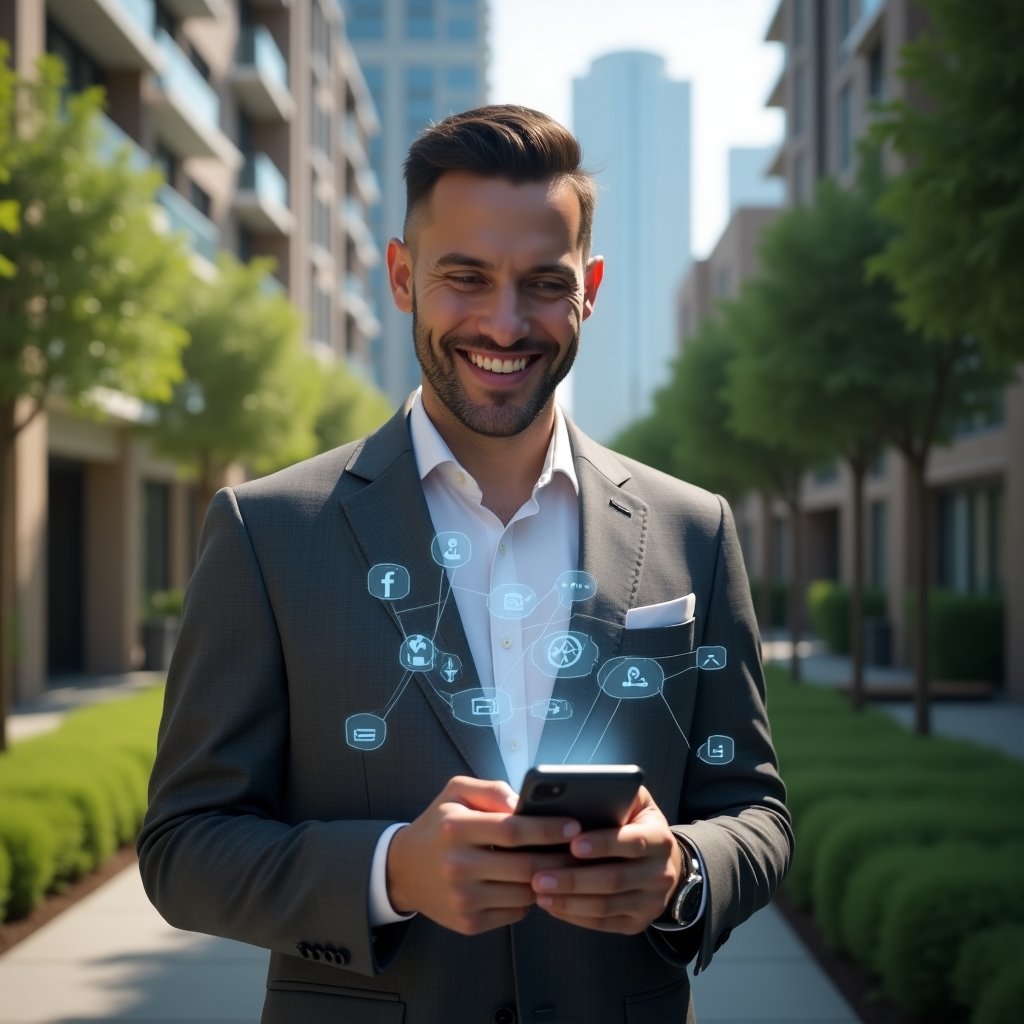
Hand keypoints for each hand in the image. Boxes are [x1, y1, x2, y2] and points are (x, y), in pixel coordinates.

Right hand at [386, 776, 579, 935]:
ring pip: (525, 893)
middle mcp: (457, 866)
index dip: (548, 829)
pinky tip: (531, 883)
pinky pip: (515, 912)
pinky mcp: (469, 923)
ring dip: (548, 880)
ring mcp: (463, 899)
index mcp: (456, 828)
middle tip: (580, 851)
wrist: (404, 869)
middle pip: (525, 866)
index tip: (573, 826)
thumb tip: (525, 804)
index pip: (513, 831)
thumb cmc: (439, 824)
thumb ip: (492, 790)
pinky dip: (529, 899)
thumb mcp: (456, 792)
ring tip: (560, 865)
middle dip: (559, 858)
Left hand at [530, 785, 682, 933]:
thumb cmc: (634, 824)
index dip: (602, 843)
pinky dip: (575, 916)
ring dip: (569, 901)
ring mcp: (651, 902)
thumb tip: (571, 791)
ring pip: (606, 906)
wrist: (662, 862)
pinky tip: (552, 906)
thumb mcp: (634, 802)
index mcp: (659, 838)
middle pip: (614, 880)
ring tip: (538, 892)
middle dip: (573, 879)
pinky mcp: (638, 923)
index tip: (572, 844)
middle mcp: (661, 873)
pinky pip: (603, 923)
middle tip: (538, 876)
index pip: (632, 841)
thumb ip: (613, 792)